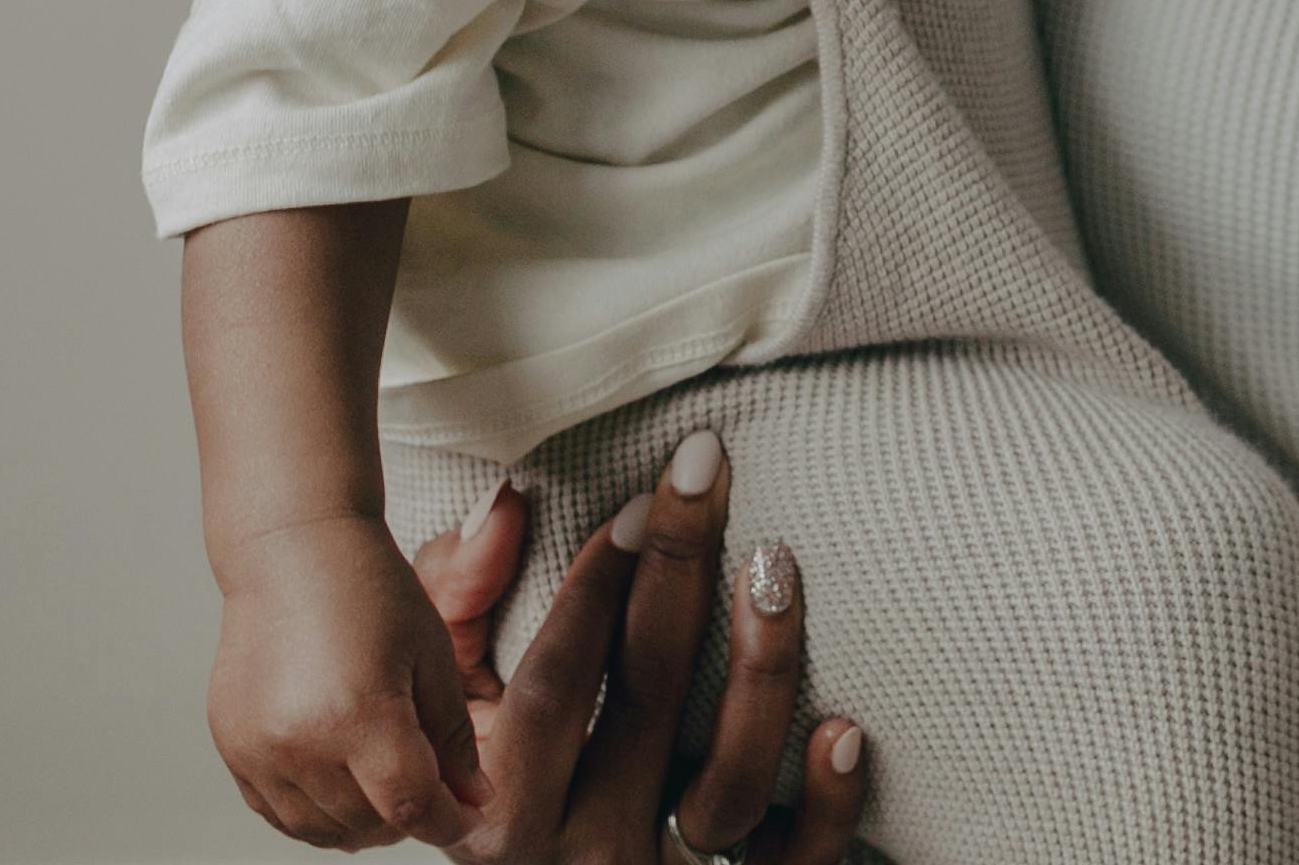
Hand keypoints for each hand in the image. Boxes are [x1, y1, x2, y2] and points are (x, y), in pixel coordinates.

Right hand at [209, 514, 491, 849]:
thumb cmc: (368, 589)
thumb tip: (475, 801)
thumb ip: (452, 739)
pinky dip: (317, 814)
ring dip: (362, 824)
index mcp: (357, 715)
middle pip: (366, 823)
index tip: (468, 814)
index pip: (410, 807)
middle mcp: (299, 743)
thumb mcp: (432, 656)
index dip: (448, 820)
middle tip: (434, 792)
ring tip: (388, 790)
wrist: (292, 551)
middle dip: (409, 819)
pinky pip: (279, 812)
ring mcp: (257, 751)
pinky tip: (344, 787)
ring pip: (320, 829)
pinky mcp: (233, 748)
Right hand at [404, 433, 876, 863]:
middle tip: (706, 472)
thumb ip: (459, 603)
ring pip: (729, 784)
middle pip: (648, 700)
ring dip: (761, 669)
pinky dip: (828, 805)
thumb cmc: (504, 781)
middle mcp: (579, 853)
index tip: (643, 500)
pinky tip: (846, 727)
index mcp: (501, 807)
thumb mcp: (452, 706)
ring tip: (776, 568)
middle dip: (680, 567)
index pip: (556, 683)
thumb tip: (509, 501)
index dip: (598, 585)